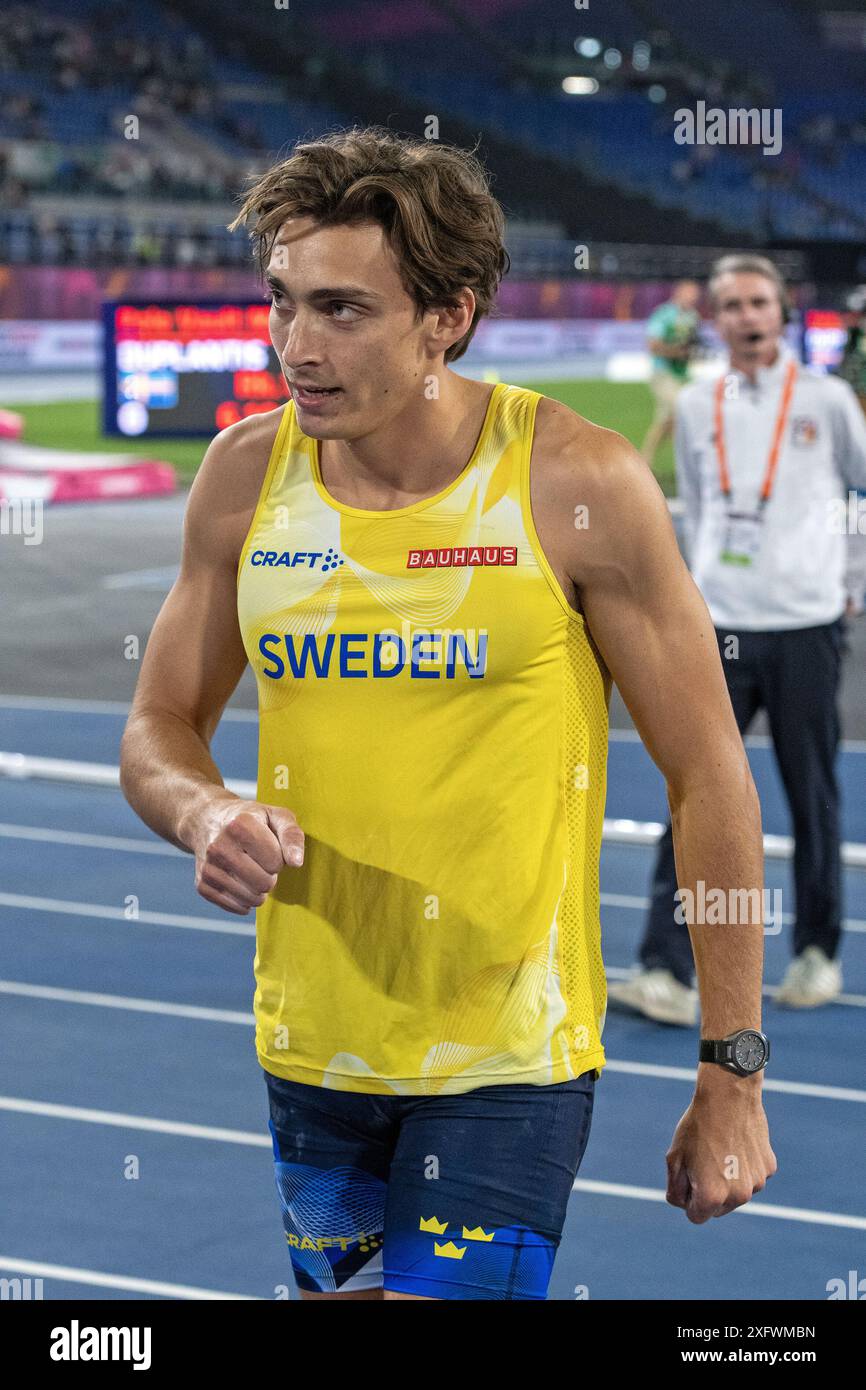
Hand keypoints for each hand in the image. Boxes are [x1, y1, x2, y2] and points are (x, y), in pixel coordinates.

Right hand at [191, 796, 304, 915]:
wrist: (208, 820)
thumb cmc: (250, 819)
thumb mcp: (276, 816)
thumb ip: (292, 836)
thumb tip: (296, 863)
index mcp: (240, 825)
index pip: (276, 862)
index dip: (278, 856)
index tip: (268, 846)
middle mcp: (219, 847)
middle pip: (264, 883)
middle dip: (270, 875)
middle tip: (261, 861)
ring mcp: (208, 867)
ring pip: (252, 899)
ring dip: (259, 889)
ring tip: (251, 870)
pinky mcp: (202, 885)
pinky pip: (237, 907)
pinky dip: (245, 900)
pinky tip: (241, 882)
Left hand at [665, 1069, 776, 1222]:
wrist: (728, 1095)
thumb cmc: (697, 1126)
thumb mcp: (675, 1157)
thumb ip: (676, 1189)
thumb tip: (684, 1204)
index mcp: (712, 1196)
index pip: (696, 1216)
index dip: (689, 1198)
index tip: (688, 1177)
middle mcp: (738, 1196)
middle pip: (718, 1208)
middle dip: (710, 1192)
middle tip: (703, 1160)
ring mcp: (757, 1183)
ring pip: (737, 1192)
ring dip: (728, 1179)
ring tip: (721, 1149)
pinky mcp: (768, 1168)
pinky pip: (752, 1175)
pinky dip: (744, 1166)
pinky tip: (737, 1143)